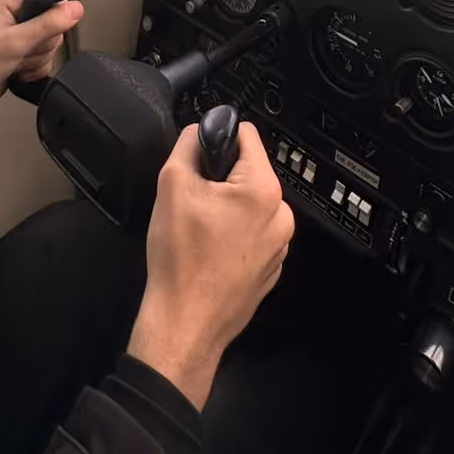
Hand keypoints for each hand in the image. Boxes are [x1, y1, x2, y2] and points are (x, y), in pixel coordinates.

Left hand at [0, 0, 81, 127]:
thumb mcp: (14, 42)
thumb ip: (47, 24)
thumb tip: (75, 8)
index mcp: (12, 0)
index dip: (53, 14)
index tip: (41, 30)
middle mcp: (17, 14)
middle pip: (55, 24)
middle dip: (41, 44)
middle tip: (20, 50)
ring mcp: (21, 36)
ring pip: (51, 45)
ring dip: (35, 60)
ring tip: (14, 62)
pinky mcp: (23, 54)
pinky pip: (45, 60)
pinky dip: (34, 70)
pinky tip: (17, 72)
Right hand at [127, 122, 293, 409]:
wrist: (185, 323)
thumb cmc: (181, 259)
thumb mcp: (172, 185)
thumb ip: (188, 145)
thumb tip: (200, 131)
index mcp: (263, 190)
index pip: (247, 135)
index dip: (218, 138)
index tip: (201, 158)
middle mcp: (281, 215)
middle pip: (248, 172)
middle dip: (220, 180)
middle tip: (194, 202)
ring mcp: (279, 245)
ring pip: (250, 205)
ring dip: (227, 209)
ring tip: (200, 231)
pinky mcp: (271, 268)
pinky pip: (253, 235)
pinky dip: (234, 236)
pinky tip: (210, 252)